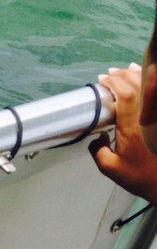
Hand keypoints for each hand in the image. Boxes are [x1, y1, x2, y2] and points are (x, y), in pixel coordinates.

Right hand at [91, 63, 156, 202]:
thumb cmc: (140, 177)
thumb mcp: (110, 168)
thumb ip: (97, 151)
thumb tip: (97, 137)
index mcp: (131, 127)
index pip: (124, 94)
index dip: (113, 82)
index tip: (103, 80)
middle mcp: (147, 118)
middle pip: (138, 85)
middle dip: (122, 75)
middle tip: (110, 74)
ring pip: (150, 88)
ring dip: (137, 75)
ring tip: (125, 71)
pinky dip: (151, 84)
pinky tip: (145, 77)